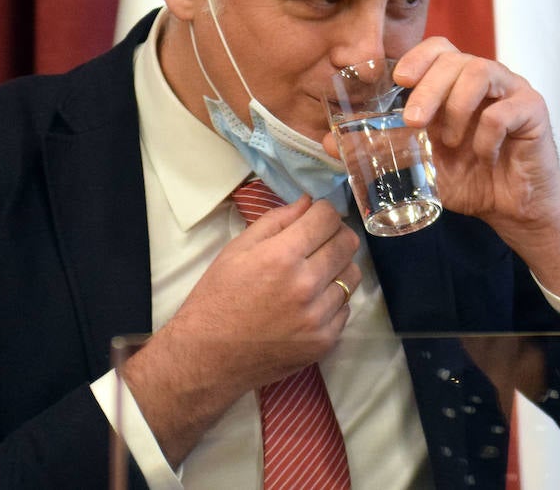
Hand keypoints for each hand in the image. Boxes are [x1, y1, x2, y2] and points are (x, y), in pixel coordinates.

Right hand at [122, 196, 360, 464]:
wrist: (207, 358)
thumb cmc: (217, 298)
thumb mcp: (237, 250)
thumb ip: (277, 221)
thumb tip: (309, 202)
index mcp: (281, 257)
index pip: (328, 218)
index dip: (322, 211)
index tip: (315, 217)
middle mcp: (306, 285)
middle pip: (348, 243)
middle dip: (335, 235)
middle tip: (317, 242)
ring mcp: (318, 316)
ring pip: (353, 274)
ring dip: (337, 268)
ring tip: (314, 274)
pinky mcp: (325, 341)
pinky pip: (345, 307)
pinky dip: (332, 300)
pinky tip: (309, 303)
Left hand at [388, 38, 559, 302]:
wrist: (513, 209)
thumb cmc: (470, 179)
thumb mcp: (420, 164)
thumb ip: (382, 149)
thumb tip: (330, 143)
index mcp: (457, 83)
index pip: (438, 48)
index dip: (417, 57)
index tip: (400, 81)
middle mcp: (485, 79)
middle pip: (455, 58)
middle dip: (429, 88)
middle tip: (414, 122)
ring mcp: (511, 90)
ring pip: (481, 71)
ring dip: (457, 107)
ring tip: (450, 141)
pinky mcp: (534, 110)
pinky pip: (507, 109)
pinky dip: (488, 132)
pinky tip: (483, 153)